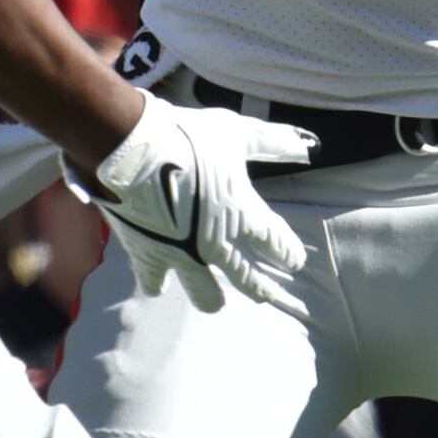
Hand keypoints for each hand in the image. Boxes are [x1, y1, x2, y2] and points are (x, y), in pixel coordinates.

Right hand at [83, 92, 315, 309]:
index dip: (288, 253)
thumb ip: (272, 143)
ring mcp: (182, 256)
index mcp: (244, 214)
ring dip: (212, 298)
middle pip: (247, 280)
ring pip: (205, 296)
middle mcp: (217, 244)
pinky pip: (155, 283)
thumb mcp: (235, 134)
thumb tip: (307, 144)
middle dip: (259, 289)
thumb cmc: (186, 136)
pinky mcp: (148, 257)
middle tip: (265, 297)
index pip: (277, 243)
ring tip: (214, 304)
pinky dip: (158, 283)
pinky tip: (160, 285)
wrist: (130, 148)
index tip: (295, 261)